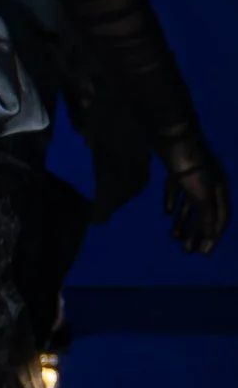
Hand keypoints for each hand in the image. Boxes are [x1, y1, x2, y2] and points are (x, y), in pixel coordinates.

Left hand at [161, 133, 228, 255]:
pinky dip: (173, 203)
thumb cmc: (190, 165)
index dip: (212, 236)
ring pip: (190, 204)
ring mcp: (193, 177)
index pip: (220, 218)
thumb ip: (207, 214)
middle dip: (197, 232)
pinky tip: (166, 213)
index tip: (202, 252)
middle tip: (186, 249)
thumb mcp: (201, 194)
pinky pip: (177, 191)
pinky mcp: (177, 170)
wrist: (173, 135)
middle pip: (205, 213)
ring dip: (184, 221)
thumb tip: (210, 235)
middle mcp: (209, 184)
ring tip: (174, 236)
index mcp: (219, 190)